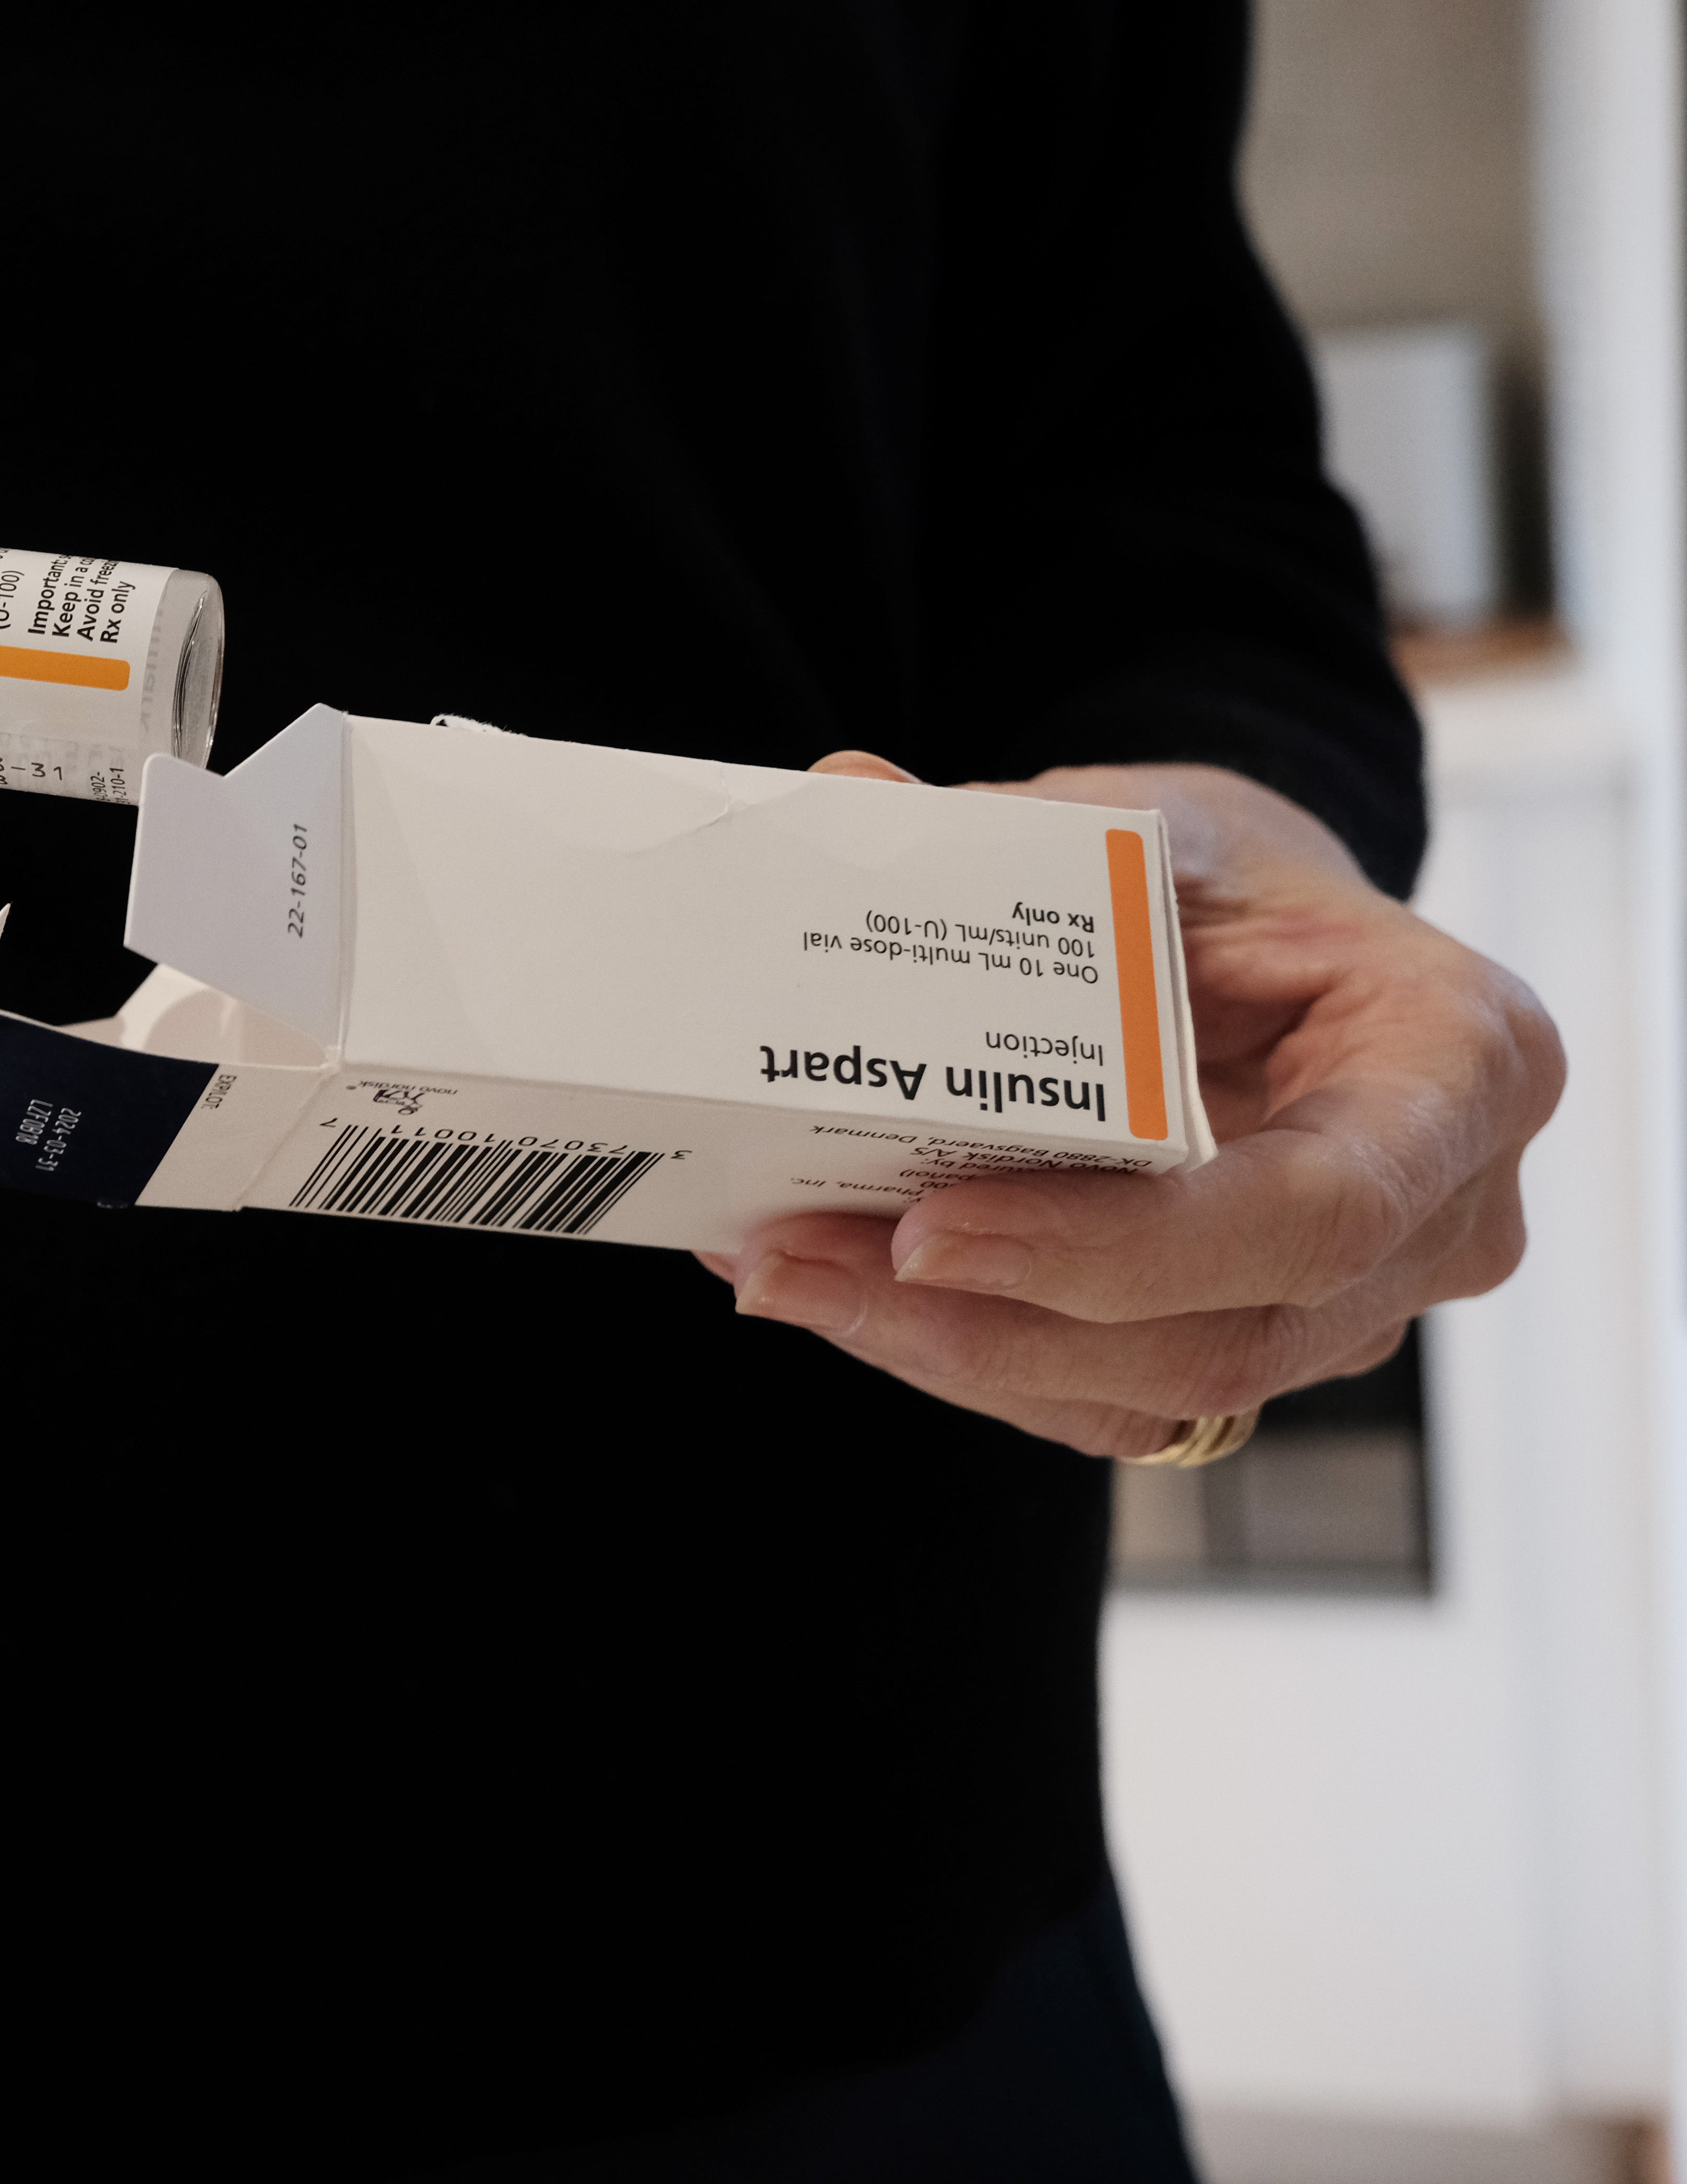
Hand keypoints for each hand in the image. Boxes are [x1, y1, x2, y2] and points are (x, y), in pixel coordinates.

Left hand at [698, 752, 1562, 1456]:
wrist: (1258, 943)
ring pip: (1148, 1392)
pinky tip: (831, 1288)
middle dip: (986, 1320)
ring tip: (779, 1271)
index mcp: (1463, 1069)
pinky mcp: (1248, 1349)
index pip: (1313, 1211)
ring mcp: (1349, 1308)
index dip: (1121, 1246)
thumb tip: (845, 800)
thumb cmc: (1233, 878)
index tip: (933, 1228)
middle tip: (790, 1261)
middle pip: (1216, 1335)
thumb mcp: (1159, 827)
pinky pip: (1104, 1399)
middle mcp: (1437, 1218)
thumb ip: (1015, 833)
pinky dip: (962, 1353)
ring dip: (944, 1349)